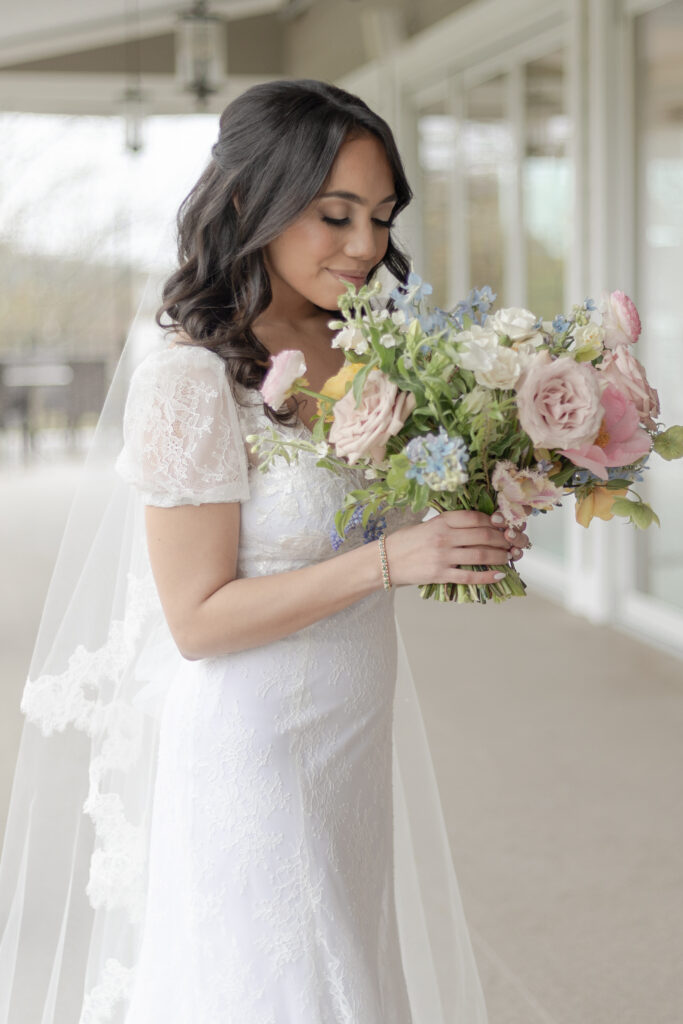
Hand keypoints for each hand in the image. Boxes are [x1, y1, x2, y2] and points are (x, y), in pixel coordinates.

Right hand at [384, 510, 529, 586]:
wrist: (384, 561)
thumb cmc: (405, 542)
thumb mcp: (427, 525)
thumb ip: (449, 525)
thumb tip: (477, 527)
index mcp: (441, 521)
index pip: (475, 517)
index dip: (494, 521)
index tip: (503, 525)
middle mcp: (444, 537)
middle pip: (483, 535)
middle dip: (502, 539)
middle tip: (512, 542)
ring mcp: (443, 556)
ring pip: (480, 554)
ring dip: (499, 556)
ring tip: (508, 557)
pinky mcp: (440, 574)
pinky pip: (469, 576)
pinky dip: (487, 575)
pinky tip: (499, 574)